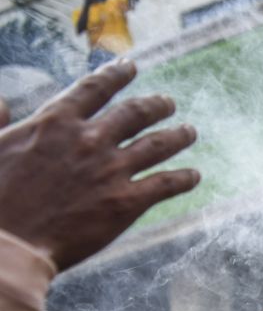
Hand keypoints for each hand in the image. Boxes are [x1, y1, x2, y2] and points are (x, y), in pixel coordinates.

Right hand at [0, 60, 198, 269]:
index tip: (130, 66)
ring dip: (178, 136)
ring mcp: (111, 171)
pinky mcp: (125, 203)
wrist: (7, 244)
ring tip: (190, 131)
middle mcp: (89, 140)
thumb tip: (2, 102)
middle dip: (156, 105)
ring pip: (157, 144)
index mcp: (55, 121)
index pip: (94, 88)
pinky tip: (194, 177)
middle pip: (135, 113)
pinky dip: (184, 178)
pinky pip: (165, 184)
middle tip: (168, 103)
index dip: (116, 75)